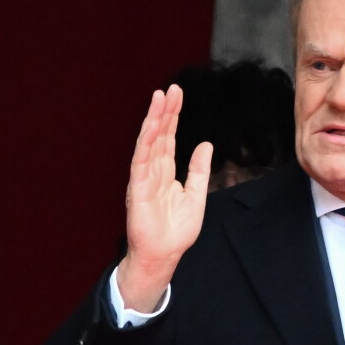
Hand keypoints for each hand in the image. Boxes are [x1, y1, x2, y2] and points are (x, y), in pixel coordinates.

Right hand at [114, 85, 210, 314]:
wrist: (164, 255)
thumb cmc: (176, 231)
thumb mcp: (195, 196)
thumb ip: (198, 170)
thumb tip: (205, 145)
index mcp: (165, 171)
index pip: (168, 137)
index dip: (173, 116)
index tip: (177, 95)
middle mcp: (152, 171)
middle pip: (158, 134)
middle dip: (164, 111)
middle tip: (171, 89)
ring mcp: (144, 178)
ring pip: (148, 142)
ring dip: (153, 119)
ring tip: (160, 98)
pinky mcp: (138, 188)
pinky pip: (141, 161)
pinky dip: (145, 142)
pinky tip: (151, 125)